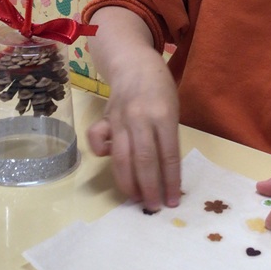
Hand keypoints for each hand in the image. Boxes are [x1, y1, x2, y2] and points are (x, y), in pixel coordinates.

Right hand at [88, 61, 180, 210]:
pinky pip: (97, 139)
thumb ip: (167, 137)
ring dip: (128, 182)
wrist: (132, 63)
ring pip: (121, 157)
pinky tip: (109, 163)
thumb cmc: (159, 88)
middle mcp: (140, 118)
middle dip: (149, 188)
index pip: (168, 155)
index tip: (172, 201)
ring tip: (136, 199)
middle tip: (153, 207)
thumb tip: (163, 172)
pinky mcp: (105, 119)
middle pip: (144, 160)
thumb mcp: (173, 108)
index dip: (170, 181)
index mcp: (164, 115)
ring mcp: (120, 118)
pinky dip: (101, 154)